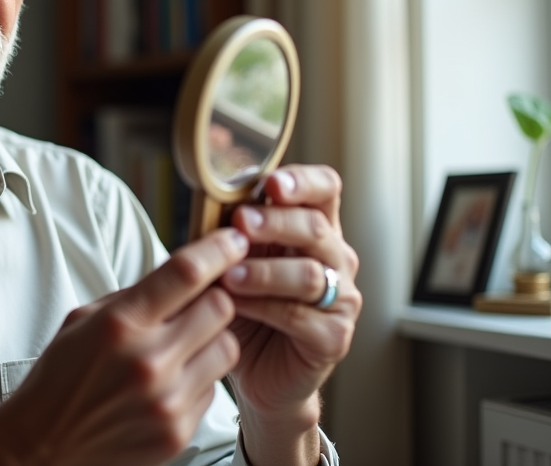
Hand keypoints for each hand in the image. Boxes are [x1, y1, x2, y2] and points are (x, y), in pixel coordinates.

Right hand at [0, 227, 248, 465]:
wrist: (42, 447)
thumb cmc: (59, 378)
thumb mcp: (82, 320)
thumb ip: (133, 296)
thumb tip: (181, 272)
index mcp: (119, 325)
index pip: (186, 273)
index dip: (218, 249)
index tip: (233, 238)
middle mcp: (149, 361)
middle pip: (221, 307)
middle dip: (214, 297)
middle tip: (197, 302)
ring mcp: (168, 400)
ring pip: (227, 348)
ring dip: (212, 339)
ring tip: (182, 345)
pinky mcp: (179, 431)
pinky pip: (214, 389)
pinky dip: (199, 378)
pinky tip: (169, 381)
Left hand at [219, 164, 360, 463]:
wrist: (254, 368)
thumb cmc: (244, 304)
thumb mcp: (234, 260)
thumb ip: (230, 230)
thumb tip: (208, 197)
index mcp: (315, 228)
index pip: (325, 189)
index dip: (303, 181)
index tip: (272, 182)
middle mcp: (336, 258)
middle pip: (316, 227)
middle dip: (276, 222)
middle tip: (242, 222)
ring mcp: (342, 299)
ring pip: (311, 274)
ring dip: (265, 271)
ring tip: (230, 275)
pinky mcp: (334, 337)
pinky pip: (301, 316)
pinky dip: (264, 308)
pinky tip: (236, 304)